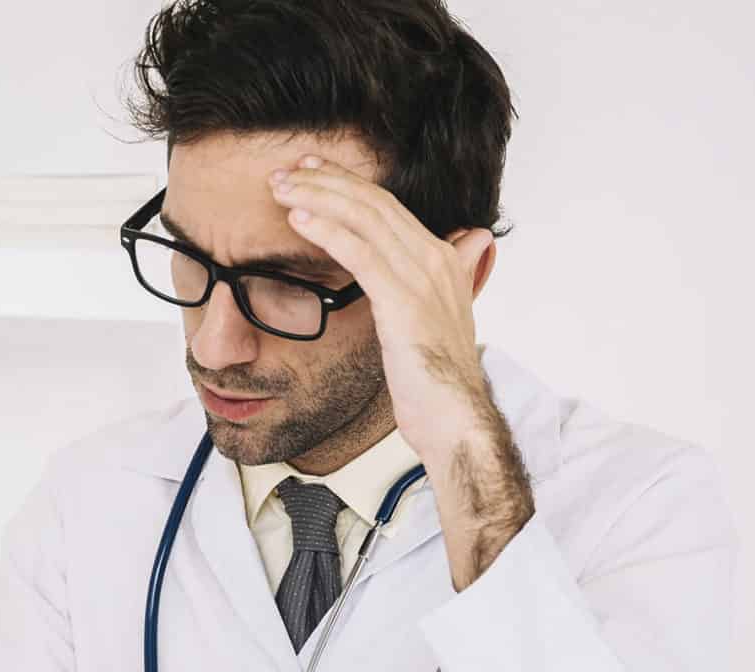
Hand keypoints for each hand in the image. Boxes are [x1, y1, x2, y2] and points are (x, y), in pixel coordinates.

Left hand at [269, 156, 533, 588]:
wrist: (455, 419)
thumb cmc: (439, 380)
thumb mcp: (447, 318)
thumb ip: (455, 276)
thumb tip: (472, 243)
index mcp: (445, 259)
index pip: (390, 206)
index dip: (349, 184)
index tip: (314, 172)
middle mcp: (438, 258)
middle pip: (375, 202)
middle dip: (327, 180)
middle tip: (289, 170)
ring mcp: (422, 277)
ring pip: (365, 218)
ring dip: (319, 197)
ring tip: (283, 187)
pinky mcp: (404, 300)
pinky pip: (361, 253)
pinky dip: (328, 230)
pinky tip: (299, 219)